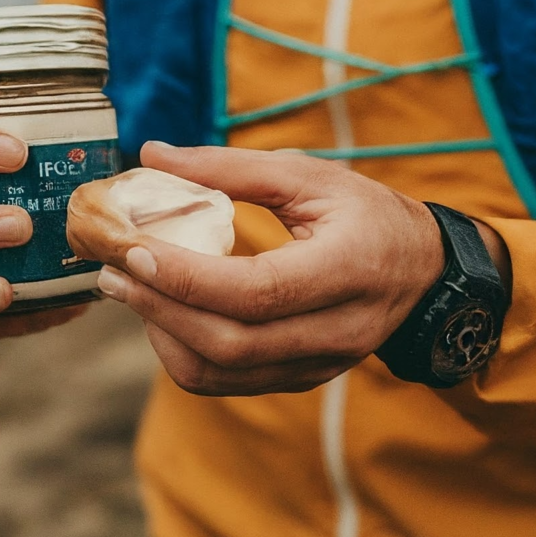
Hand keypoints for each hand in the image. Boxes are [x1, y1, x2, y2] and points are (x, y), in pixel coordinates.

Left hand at [95, 142, 506, 395]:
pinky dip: (185, 352)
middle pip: (231, 342)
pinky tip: (167, 312)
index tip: (132, 249)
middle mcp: (337, 331)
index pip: (255, 291)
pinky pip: (229, 383)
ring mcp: (320, 364)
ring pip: (223, 373)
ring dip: (164, 334)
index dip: (186, 276)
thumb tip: (154, 153)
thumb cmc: (365, 213)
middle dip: (159, 308)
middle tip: (111, 272)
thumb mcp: (310, 175)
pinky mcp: (303, 379)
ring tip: (132, 289)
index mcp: (347, 269)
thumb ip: (231, 166)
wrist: (424, 272)